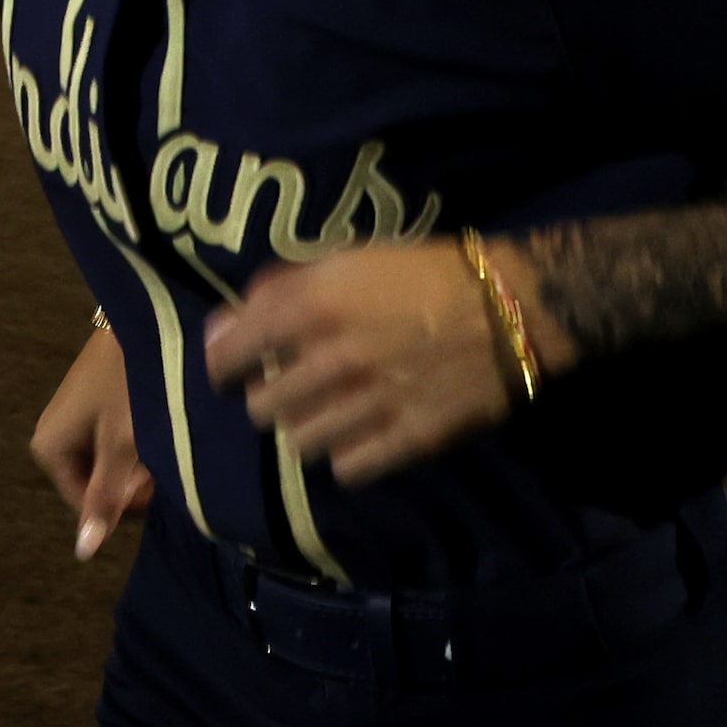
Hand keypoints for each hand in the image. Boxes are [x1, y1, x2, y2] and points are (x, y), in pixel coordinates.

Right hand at [31, 325, 155, 562]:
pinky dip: (133, 434)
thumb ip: (105, 497)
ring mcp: (71, 412)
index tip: (154, 486)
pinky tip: (154, 421)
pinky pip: (109, 432)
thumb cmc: (130, 383)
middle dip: (127, 478)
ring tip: (160, 437)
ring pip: (105, 456)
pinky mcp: (91, 396)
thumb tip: (83, 552)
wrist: (144, 317)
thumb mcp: (122, 444)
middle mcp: (52, 431)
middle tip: (160, 460)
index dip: (120, 504)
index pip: (84, 502)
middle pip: (93, 479)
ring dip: (134, 457)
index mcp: (47, 447)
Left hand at [204, 241, 515, 487]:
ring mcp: (370, 403)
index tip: (229, 366)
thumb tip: (227, 321)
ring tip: (327, 409)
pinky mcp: (405, 439)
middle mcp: (334, 357)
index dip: (221, 364)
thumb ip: (284, 285)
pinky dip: (345, 454)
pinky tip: (360, 432)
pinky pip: (345, 468)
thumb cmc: (423, 271)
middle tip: (289, 385)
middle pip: (261, 407)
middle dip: (267, 396)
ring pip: (298, 442)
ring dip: (305, 427)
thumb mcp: (349, 257)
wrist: (506, 305)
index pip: (230, 353)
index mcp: (315, 303)